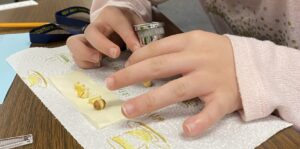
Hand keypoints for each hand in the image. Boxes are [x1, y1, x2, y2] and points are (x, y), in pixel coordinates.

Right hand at [67, 6, 142, 67]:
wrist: (116, 22)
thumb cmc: (128, 24)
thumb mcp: (137, 24)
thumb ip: (141, 34)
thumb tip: (145, 50)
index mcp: (111, 15)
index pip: (118, 23)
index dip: (128, 36)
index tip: (137, 49)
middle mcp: (96, 25)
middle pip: (92, 32)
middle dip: (103, 44)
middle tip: (116, 54)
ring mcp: (86, 38)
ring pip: (74, 43)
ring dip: (85, 54)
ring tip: (98, 62)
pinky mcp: (81, 49)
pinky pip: (76, 57)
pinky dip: (85, 63)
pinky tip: (97, 66)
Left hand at [105, 30, 241, 136]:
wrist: (254, 62)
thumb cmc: (218, 53)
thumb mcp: (196, 42)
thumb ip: (173, 50)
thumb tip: (142, 61)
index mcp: (191, 43)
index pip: (157, 49)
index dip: (136, 59)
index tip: (123, 68)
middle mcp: (198, 60)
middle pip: (159, 68)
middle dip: (131, 76)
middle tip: (111, 84)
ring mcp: (211, 79)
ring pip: (177, 90)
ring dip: (151, 100)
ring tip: (129, 110)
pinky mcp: (225, 98)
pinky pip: (211, 112)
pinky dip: (199, 122)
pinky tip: (186, 130)